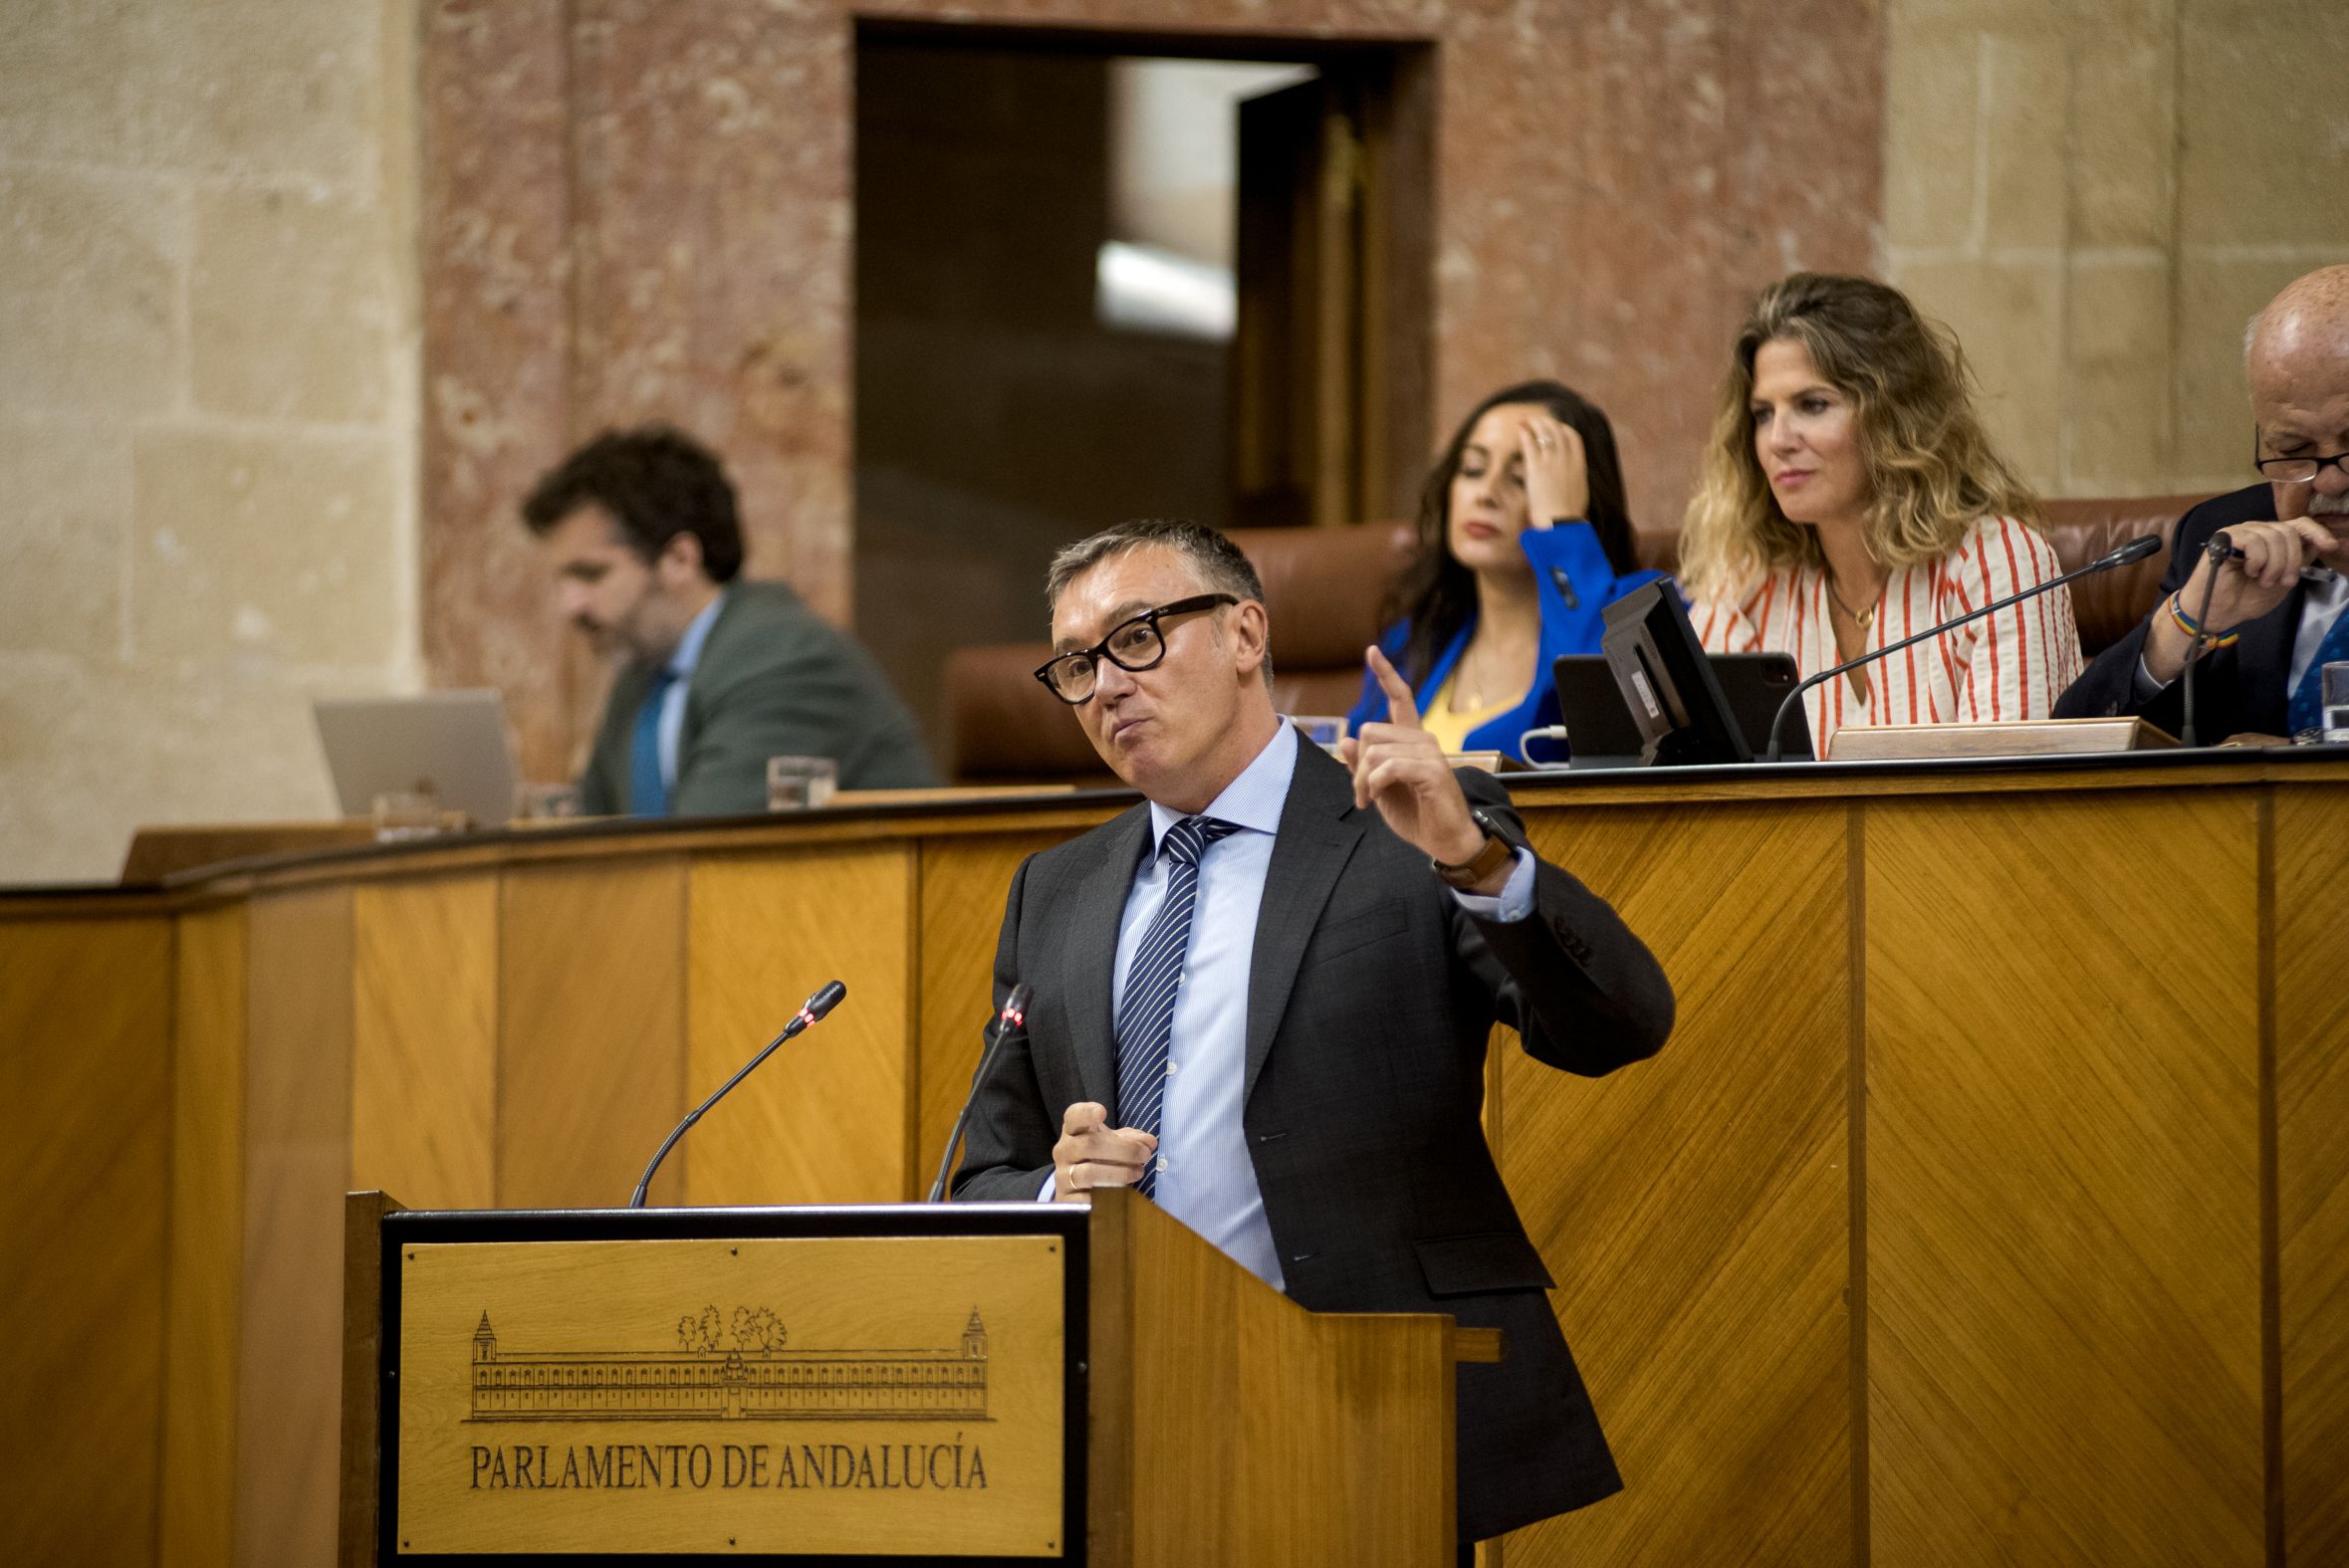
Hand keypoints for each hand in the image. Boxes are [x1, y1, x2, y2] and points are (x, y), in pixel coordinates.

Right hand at [1051, 1101, 1154, 1201]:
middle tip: (1144, 1154)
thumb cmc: (1099, 1158)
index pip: (1074, 1116)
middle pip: (1089, 1144)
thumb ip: (1133, 1139)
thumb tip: (1150, 1142)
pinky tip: (1121, 1196)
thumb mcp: (1115, 1143)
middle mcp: (1064, 1150)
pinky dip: (1106, 1197)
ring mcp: (1063, 1175)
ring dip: (1118, 1173)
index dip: (1086, 1113)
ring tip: (1138, 1172)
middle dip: (1123, 1149)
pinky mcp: (1066, 1199)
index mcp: (1074, 1131)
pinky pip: (1086, 1199)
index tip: (1102, 1113)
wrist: (1079, 1188)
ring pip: (1088, 1173)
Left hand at [1335, 647, 1492, 879]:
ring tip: (1367, 800)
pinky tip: (1376, 799)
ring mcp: (1429, 752)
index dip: (1385, 674)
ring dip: (1361, 781)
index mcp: (1411, 740)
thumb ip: (1364, 765)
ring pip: (1374, 752)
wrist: (1445, 841)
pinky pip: (1387, 767)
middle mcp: (1422, 739)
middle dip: (1355, 766)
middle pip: (1369, 732)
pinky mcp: (1432, 770)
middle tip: (1360, 793)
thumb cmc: (1415, 814)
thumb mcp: (1380, 788)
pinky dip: (1373, 785)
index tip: (1371, 650)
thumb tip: (1346, 739)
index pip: (1400, 698)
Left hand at [1518, 413, 1588, 526]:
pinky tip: (1519, 428)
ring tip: (1525, 419)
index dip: (1563, 429)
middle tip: (1536, 419)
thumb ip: (1574, 484)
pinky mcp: (1537, 469)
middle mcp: (1567, 461)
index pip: (1574, 438)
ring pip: (1544, 434)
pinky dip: (1525, 433)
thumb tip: (1572, 486)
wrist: (1561, 525)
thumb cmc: (1568, 518)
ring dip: (1534, 423)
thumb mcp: (1578, 496)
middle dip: (1546, 422)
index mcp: (1580, 466)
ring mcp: (1552, 464)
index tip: (1555, 427)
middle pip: (1558, 431)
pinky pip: (1531, 445)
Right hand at [2144, 516, 2335, 681]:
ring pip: (2273, 536)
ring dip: (2274, 564)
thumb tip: (2319, 543)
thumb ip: (2298, 560)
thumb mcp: (2282, 580)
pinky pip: (2253, 541)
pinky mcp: (2224, 538)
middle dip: (2291, 561)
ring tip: (2263, 580)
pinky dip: (2257, 560)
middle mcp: (2256, 531)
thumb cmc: (2245, 598)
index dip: (2316, 532)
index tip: (2329, 546)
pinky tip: (2249, 571)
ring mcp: (2240, 532)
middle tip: (2282, 582)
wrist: (2218, 613)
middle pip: (2288, 532)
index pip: (2298, 524)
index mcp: (2270, 539)